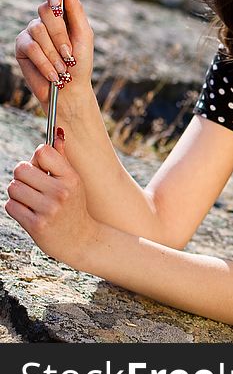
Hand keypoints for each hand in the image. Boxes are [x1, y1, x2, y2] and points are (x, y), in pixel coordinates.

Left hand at [4, 128, 99, 268]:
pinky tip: (30, 213)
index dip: (36, 159)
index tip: (41, 169)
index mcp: (71, 178)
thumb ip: (61, 159)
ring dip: (18, 194)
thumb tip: (57, 133)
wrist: (81, 240)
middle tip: (32, 186)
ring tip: (32, 201)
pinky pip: (11, 206)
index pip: (42, 152)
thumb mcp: (73, 181)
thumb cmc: (74, 206)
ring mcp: (48, 209)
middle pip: (21, 169)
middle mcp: (61, 192)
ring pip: (13, 188)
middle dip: (22, 177)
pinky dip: (16, 208)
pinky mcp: (36, 225)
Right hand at [14, 0, 94, 112]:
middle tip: (69, 54)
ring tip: (63, 67)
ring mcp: (32, 31)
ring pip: (38, 29)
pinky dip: (44, 62)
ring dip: (54, 52)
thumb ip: (76, 9)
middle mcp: (45, 18)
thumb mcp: (84, 35)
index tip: (58, 1)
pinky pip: (31, 46)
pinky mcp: (22, 45)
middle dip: (61, 35)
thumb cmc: (80, 62)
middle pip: (47, 10)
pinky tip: (53, 73)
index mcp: (63, 12)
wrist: (69, 89)